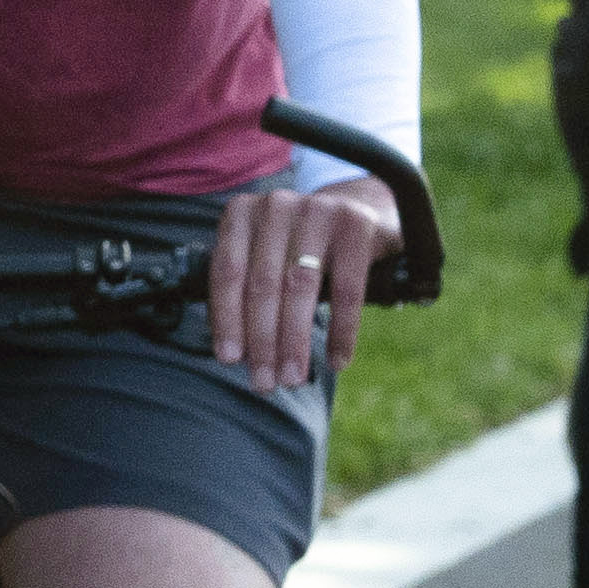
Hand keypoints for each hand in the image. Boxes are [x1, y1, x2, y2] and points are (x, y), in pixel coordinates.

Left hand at [207, 176, 397, 393]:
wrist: (361, 211)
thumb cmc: (300, 246)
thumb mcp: (266, 254)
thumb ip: (247, 289)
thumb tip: (236, 354)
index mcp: (242, 212)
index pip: (227, 272)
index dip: (227, 319)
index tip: (229, 359)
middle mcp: (276, 206)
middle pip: (262, 283)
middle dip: (262, 340)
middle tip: (265, 381)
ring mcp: (317, 210)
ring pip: (300, 287)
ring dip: (294, 341)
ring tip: (292, 377)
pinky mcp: (356, 225)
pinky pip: (347, 290)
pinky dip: (342, 332)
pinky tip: (337, 361)